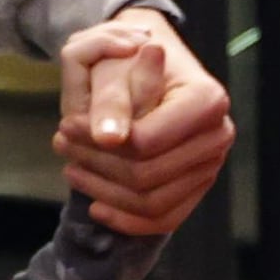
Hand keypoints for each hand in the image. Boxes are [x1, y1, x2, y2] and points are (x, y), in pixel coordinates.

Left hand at [53, 7, 233, 234]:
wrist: (148, 62)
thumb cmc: (130, 60)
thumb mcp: (114, 66)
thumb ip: (111, 100)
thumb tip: (110, 138)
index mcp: (206, 100)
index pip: (146, 141)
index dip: (98, 142)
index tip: (65, 125)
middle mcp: (218, 134)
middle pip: (148, 175)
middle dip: (97, 165)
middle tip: (61, 144)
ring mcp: (211, 163)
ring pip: (153, 202)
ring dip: (104, 192)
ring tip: (72, 168)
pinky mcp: (198, 184)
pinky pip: (165, 217)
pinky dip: (128, 219)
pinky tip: (96, 206)